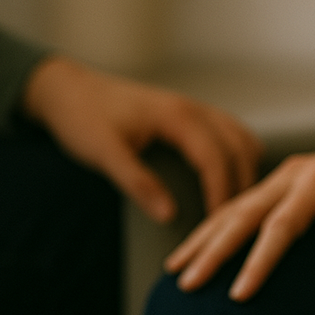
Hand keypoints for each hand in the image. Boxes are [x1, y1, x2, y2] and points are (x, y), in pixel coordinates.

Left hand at [21, 55, 263, 221]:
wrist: (68, 89)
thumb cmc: (83, 118)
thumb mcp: (104, 153)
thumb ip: (137, 182)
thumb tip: (169, 215)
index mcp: (177, 116)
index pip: (216, 157)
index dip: (222, 193)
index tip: (222, 226)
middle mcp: (193, 108)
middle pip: (239, 147)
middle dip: (244, 184)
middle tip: (239, 224)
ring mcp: (194, 107)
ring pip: (241, 136)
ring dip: (247, 168)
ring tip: (241, 204)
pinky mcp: (189, 112)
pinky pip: (230, 132)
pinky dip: (239, 154)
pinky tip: (234, 175)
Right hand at [165, 103, 314, 300]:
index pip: (282, 225)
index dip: (259, 261)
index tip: (238, 295)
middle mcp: (295, 173)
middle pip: (245, 213)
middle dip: (214, 250)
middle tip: (188, 284)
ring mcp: (284, 175)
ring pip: (235, 206)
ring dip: (205, 237)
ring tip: (176, 269)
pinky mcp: (280, 181)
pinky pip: (240, 203)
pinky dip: (215, 226)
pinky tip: (195, 248)